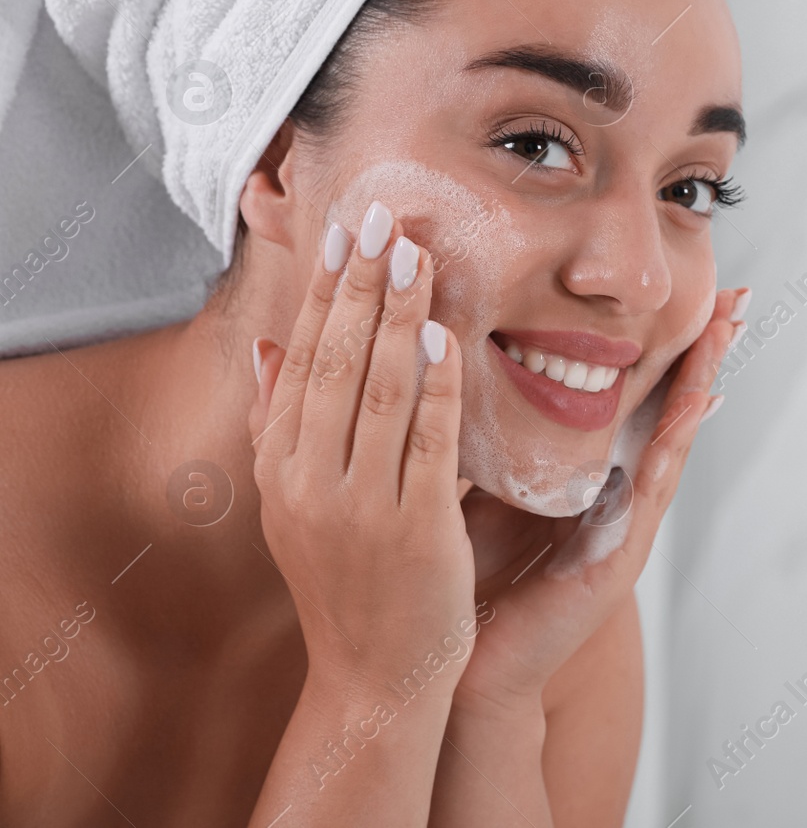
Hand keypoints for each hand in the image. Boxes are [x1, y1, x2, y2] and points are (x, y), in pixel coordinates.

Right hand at [249, 202, 478, 699]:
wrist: (375, 678)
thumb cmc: (347, 582)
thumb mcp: (297, 503)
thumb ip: (284, 424)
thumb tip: (271, 345)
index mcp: (282, 469)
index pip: (304, 360)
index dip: (328, 291)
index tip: (349, 231)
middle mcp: (309, 483)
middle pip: (335, 363)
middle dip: (362, 285)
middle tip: (385, 217)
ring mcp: (359, 508)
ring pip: (377, 392)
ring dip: (399, 317)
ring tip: (418, 256)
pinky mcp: (415, 531)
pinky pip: (425, 444)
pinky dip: (434, 388)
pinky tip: (445, 339)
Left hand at [448, 287, 740, 712]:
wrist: (460, 665)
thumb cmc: (464, 574)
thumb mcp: (480, 483)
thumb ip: (493, 432)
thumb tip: (457, 354)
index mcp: (583, 472)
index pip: (628, 394)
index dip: (658, 344)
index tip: (686, 288)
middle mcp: (614, 492)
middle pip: (667, 407)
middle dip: (703, 351)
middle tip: (738, 294)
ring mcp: (626, 524)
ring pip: (674, 437)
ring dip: (704, 381)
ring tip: (729, 330)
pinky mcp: (621, 557)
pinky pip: (654, 487)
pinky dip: (678, 442)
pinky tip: (699, 403)